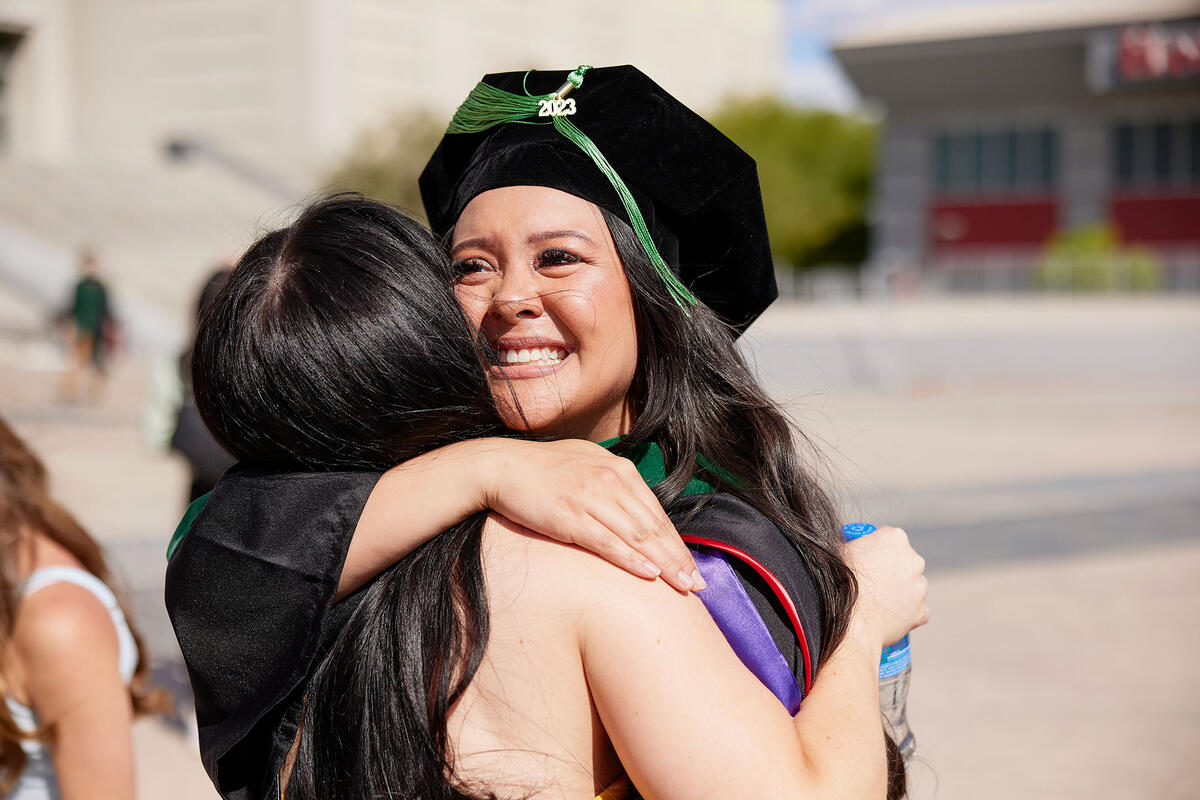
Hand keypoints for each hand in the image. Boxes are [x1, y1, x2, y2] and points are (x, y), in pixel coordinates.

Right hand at [478, 439, 703, 591]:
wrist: (501, 465)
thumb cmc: (542, 469)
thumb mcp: (587, 463)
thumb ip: (613, 482)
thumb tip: (635, 507)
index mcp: (619, 469)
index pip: (657, 513)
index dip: (677, 543)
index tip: (692, 567)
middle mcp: (611, 481)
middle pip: (653, 527)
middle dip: (678, 558)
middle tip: (698, 585)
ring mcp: (591, 498)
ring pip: (637, 536)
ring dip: (664, 564)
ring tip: (683, 587)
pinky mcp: (570, 516)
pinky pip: (607, 542)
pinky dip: (630, 559)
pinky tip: (648, 575)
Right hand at [842, 525, 928, 650]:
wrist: (849, 620)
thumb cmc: (840, 582)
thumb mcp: (840, 551)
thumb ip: (851, 543)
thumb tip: (846, 543)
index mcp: (895, 537)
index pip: (889, 538)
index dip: (876, 549)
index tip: (867, 559)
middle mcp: (913, 559)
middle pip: (905, 561)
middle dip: (892, 570)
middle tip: (873, 581)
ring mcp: (920, 587)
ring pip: (913, 586)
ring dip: (901, 592)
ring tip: (878, 601)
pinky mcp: (921, 611)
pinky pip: (916, 611)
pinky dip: (906, 613)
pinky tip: (889, 616)